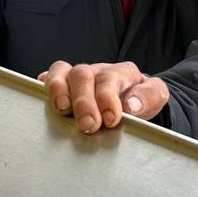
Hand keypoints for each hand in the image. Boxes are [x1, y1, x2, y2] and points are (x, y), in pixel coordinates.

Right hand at [39, 60, 169, 133]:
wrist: (135, 98)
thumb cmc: (141, 99)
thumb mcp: (156, 96)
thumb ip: (148, 97)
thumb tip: (131, 105)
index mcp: (120, 72)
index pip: (109, 79)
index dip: (107, 98)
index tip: (111, 118)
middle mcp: (96, 71)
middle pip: (82, 75)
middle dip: (83, 102)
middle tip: (89, 126)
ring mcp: (78, 77)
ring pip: (62, 72)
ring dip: (59, 91)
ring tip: (62, 110)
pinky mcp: (64, 85)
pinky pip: (50, 77)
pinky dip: (45, 85)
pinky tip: (41, 95)